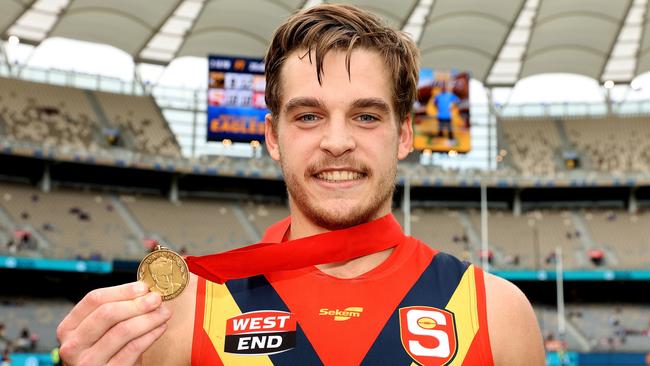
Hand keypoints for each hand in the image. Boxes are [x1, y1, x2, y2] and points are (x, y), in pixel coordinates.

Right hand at [57, 281, 171, 365]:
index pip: (94, 299)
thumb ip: (117, 310)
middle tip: (156, 299)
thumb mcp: (103, 331)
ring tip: (164, 313)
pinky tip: (160, 328)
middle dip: (137, 303)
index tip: (144, 287)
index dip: (122, 291)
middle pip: (107, 313)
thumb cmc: (108, 351)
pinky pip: (133, 348)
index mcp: (68, 328)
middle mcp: (72, 345)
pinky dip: (150, 335)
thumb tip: (145, 290)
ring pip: (122, 330)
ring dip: (148, 318)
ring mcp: (88, 362)